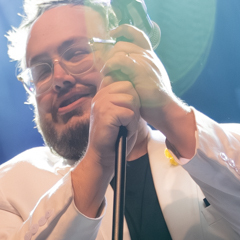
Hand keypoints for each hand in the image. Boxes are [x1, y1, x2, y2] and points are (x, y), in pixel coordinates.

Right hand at [71, 78, 141, 218]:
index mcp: (103, 93)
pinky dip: (131, 125)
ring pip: (131, 101)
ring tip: (124, 128)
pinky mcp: (105, 113)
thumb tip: (139, 87)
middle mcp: (100, 95)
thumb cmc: (115, 137)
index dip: (132, 98)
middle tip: (126, 122)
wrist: (104, 157)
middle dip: (134, 106)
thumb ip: (127, 100)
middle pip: (130, 88)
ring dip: (132, 117)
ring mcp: (101, 103)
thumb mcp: (122, 114)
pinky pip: (129, 114)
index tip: (126, 115)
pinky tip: (123, 132)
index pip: (126, 82)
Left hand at [95, 24, 196, 160]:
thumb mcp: (144, 81)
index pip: (138, 34)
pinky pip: (120, 59)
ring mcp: (145, 60)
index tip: (113, 33)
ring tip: (106, 72)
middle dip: (110, 52)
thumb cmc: (153, 100)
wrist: (165, 109)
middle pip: (123, 43)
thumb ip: (134, 72)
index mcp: (150, 56)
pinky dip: (110, 64)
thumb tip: (117, 69)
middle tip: (106, 66)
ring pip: (120, 48)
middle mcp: (148, 55)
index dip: (124, 30)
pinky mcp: (140, 68)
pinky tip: (107, 72)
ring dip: (109, 59)